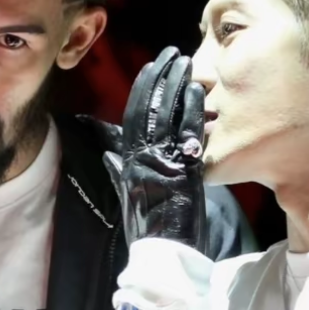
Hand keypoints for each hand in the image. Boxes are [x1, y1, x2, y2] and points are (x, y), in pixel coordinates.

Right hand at [103, 44, 207, 250]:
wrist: (162, 256)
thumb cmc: (149, 231)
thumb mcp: (128, 198)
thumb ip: (119, 173)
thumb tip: (109, 155)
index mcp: (128, 163)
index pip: (132, 116)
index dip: (142, 89)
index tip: (152, 68)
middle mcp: (140, 159)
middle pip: (147, 108)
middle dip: (158, 77)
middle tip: (170, 53)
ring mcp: (160, 163)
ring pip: (165, 114)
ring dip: (176, 85)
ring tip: (185, 61)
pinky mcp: (182, 171)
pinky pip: (187, 133)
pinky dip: (192, 109)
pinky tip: (199, 90)